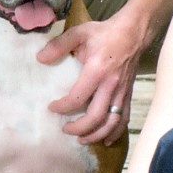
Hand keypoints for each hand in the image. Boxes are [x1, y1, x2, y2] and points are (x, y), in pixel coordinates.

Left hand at [39, 15, 141, 143]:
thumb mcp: (79, 33)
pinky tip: (107, 139)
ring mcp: (122, 92)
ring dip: (96, 134)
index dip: (63, 107)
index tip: (52, 108)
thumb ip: (59, 45)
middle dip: (79, 128)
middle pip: (96, 116)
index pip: (78, 97)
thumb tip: (40, 58)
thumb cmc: (104, 33)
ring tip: (82, 139)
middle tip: (65, 129)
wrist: (133, 33)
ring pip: (111, 122)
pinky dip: (116, 132)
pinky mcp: (128, 94)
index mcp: (97, 71)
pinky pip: (124, 118)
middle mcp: (111, 85)